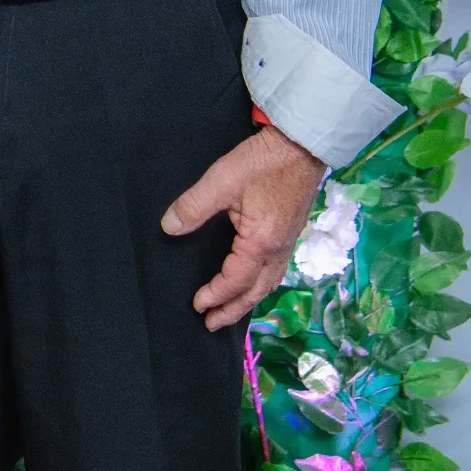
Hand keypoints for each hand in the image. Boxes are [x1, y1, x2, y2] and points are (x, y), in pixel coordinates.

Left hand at [160, 124, 325, 329]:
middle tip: (211, 324)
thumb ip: (193, 206)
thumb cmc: (262, 162)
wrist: (302, 146)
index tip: (197, 306)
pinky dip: (261, 286)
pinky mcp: (290, 234)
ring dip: (248, 300)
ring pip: (269, 284)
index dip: (215, 295)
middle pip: (256, 292)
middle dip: (233, 310)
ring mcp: (288, 243)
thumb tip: (169, 228)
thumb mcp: (221, 180)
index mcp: (260, 242)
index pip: (235, 280)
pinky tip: (253, 283)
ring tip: (231, 311)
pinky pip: (276, 271)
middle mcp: (278, 249)